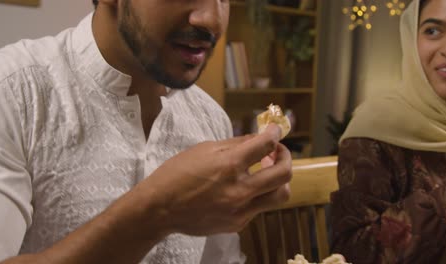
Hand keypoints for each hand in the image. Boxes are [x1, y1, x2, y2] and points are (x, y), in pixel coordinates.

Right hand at [143, 124, 291, 235]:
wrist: (159, 209)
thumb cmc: (176, 174)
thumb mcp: (204, 149)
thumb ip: (236, 144)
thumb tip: (258, 138)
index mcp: (229, 166)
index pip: (266, 145)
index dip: (275, 134)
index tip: (275, 131)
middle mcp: (239, 190)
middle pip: (284, 173)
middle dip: (286, 157)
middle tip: (276, 151)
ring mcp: (240, 210)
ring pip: (280, 195)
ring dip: (278, 180)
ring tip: (266, 171)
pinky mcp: (237, 224)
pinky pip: (259, 207)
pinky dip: (257, 194)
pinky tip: (243, 188)